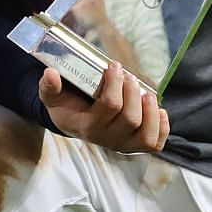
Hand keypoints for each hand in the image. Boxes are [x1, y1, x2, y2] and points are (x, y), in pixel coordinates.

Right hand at [38, 61, 169, 153]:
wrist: (73, 122)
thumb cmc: (67, 105)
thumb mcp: (52, 96)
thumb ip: (49, 86)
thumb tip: (51, 73)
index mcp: (87, 126)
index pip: (109, 105)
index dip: (115, 83)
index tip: (114, 65)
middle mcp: (106, 139)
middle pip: (130, 118)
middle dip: (134, 92)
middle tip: (129, 77)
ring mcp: (123, 144)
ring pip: (146, 134)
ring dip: (151, 111)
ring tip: (147, 93)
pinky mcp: (136, 146)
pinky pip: (155, 143)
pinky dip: (162, 127)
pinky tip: (159, 110)